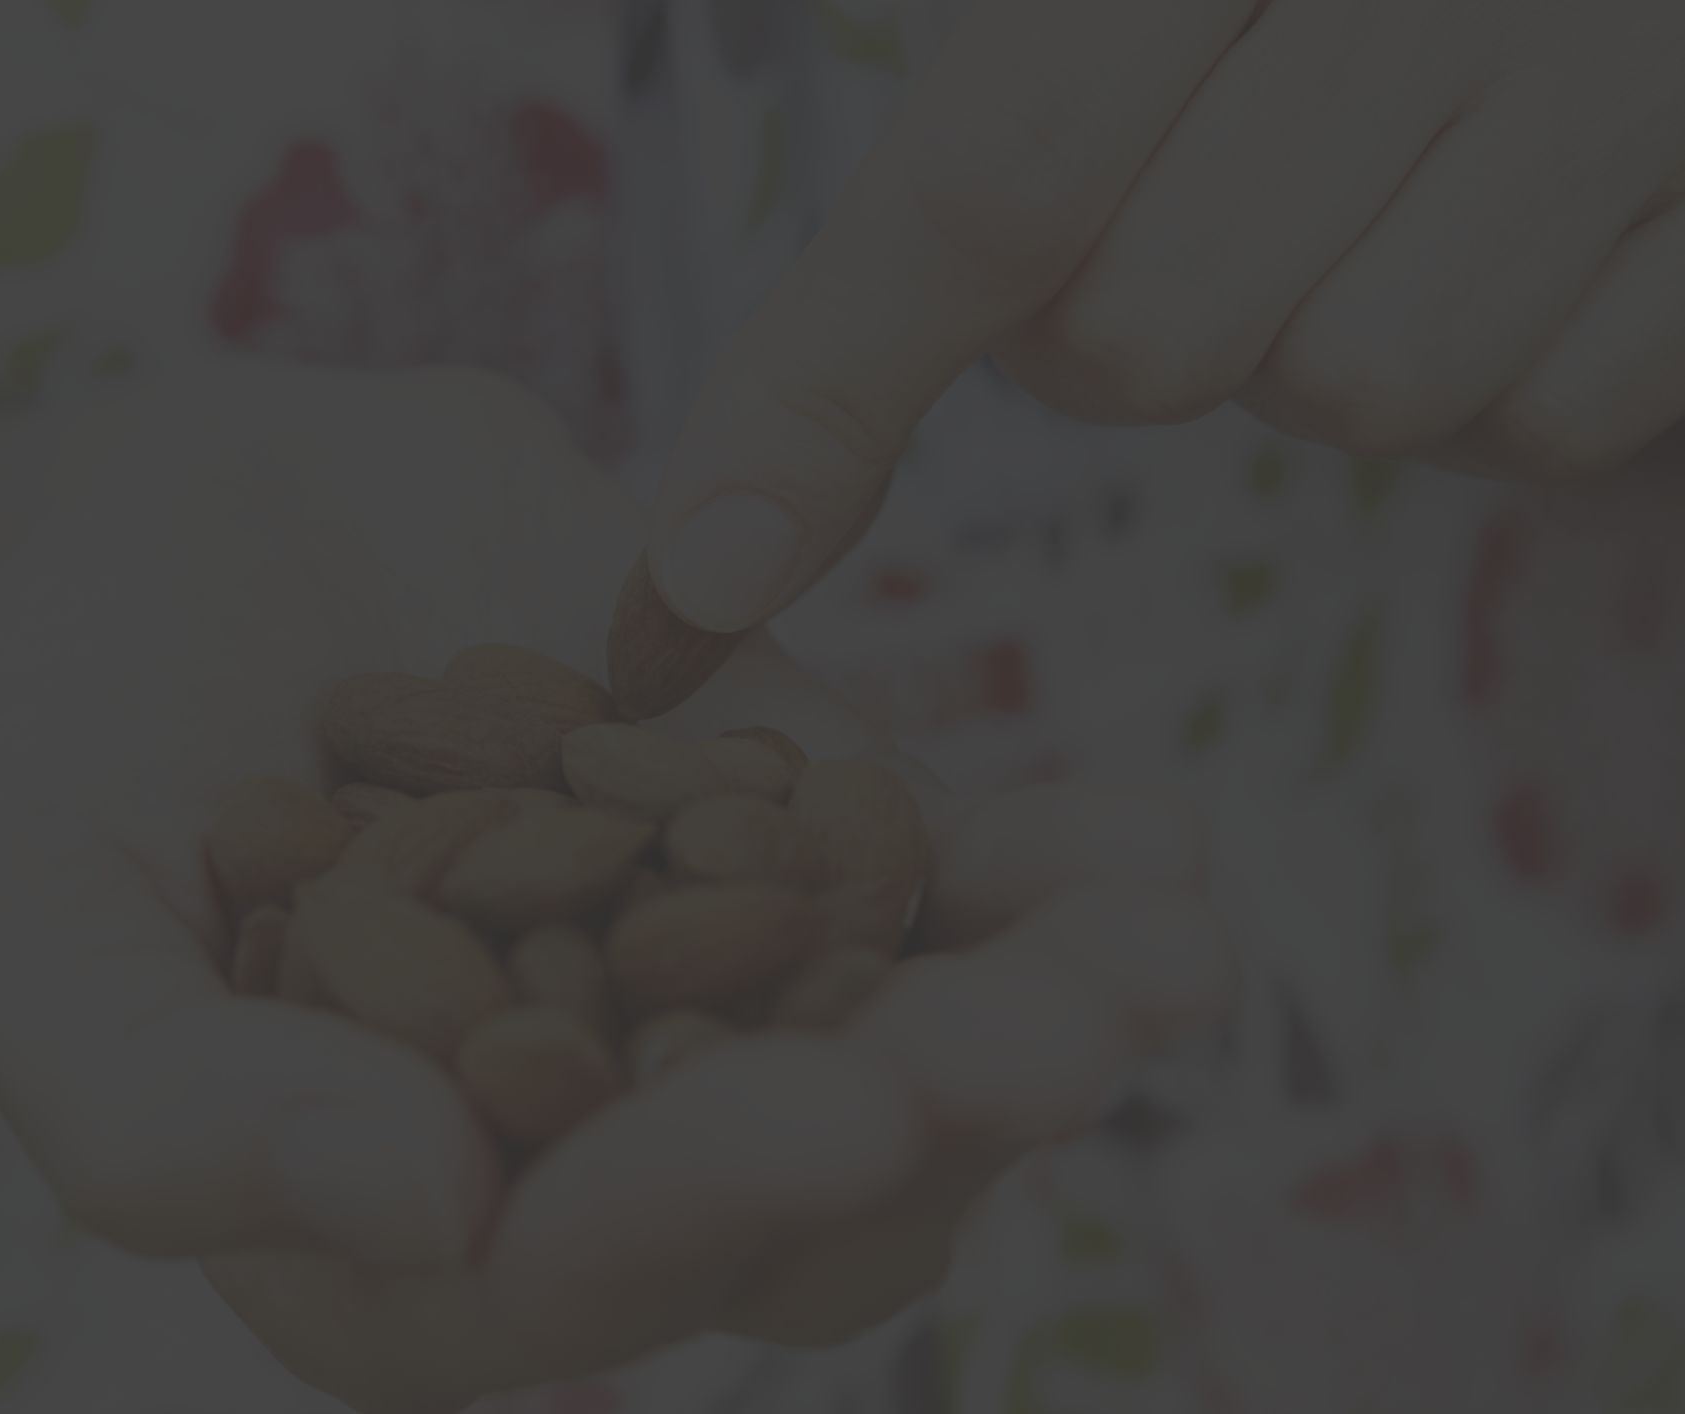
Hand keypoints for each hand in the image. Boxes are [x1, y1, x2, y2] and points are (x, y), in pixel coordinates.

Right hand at [0, 364, 1232, 1411]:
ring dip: (1041, 1015)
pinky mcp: (784, 843)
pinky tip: (1144, 837)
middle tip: (1065, 1032)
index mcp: (398, 1225)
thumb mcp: (31, 927)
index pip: (561, 1278)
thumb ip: (165, 1113)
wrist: (196, 529)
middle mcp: (580, 1141)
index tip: (832, 1113)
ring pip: (901, 1057)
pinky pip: (934, 890)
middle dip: (932, 1121)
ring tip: (1160, 942)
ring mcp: (705, 990)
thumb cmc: (73, 737)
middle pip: (785, 1198)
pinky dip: (1043, 879)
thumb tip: (423, 1211)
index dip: (697, 1212)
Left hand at [647, 0, 1684, 635]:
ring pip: (1356, 392)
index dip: (823, 394)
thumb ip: (991, 134)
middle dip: (1120, 329)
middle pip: (1146, 341)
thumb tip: (728, 501)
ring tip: (1389, 194)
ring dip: (1323, 346)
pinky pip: (1545, 420)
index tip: (699, 580)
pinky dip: (1504, 376)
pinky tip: (1530, 239)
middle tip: (1203, 195)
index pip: (984, 187)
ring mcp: (1621, 74)